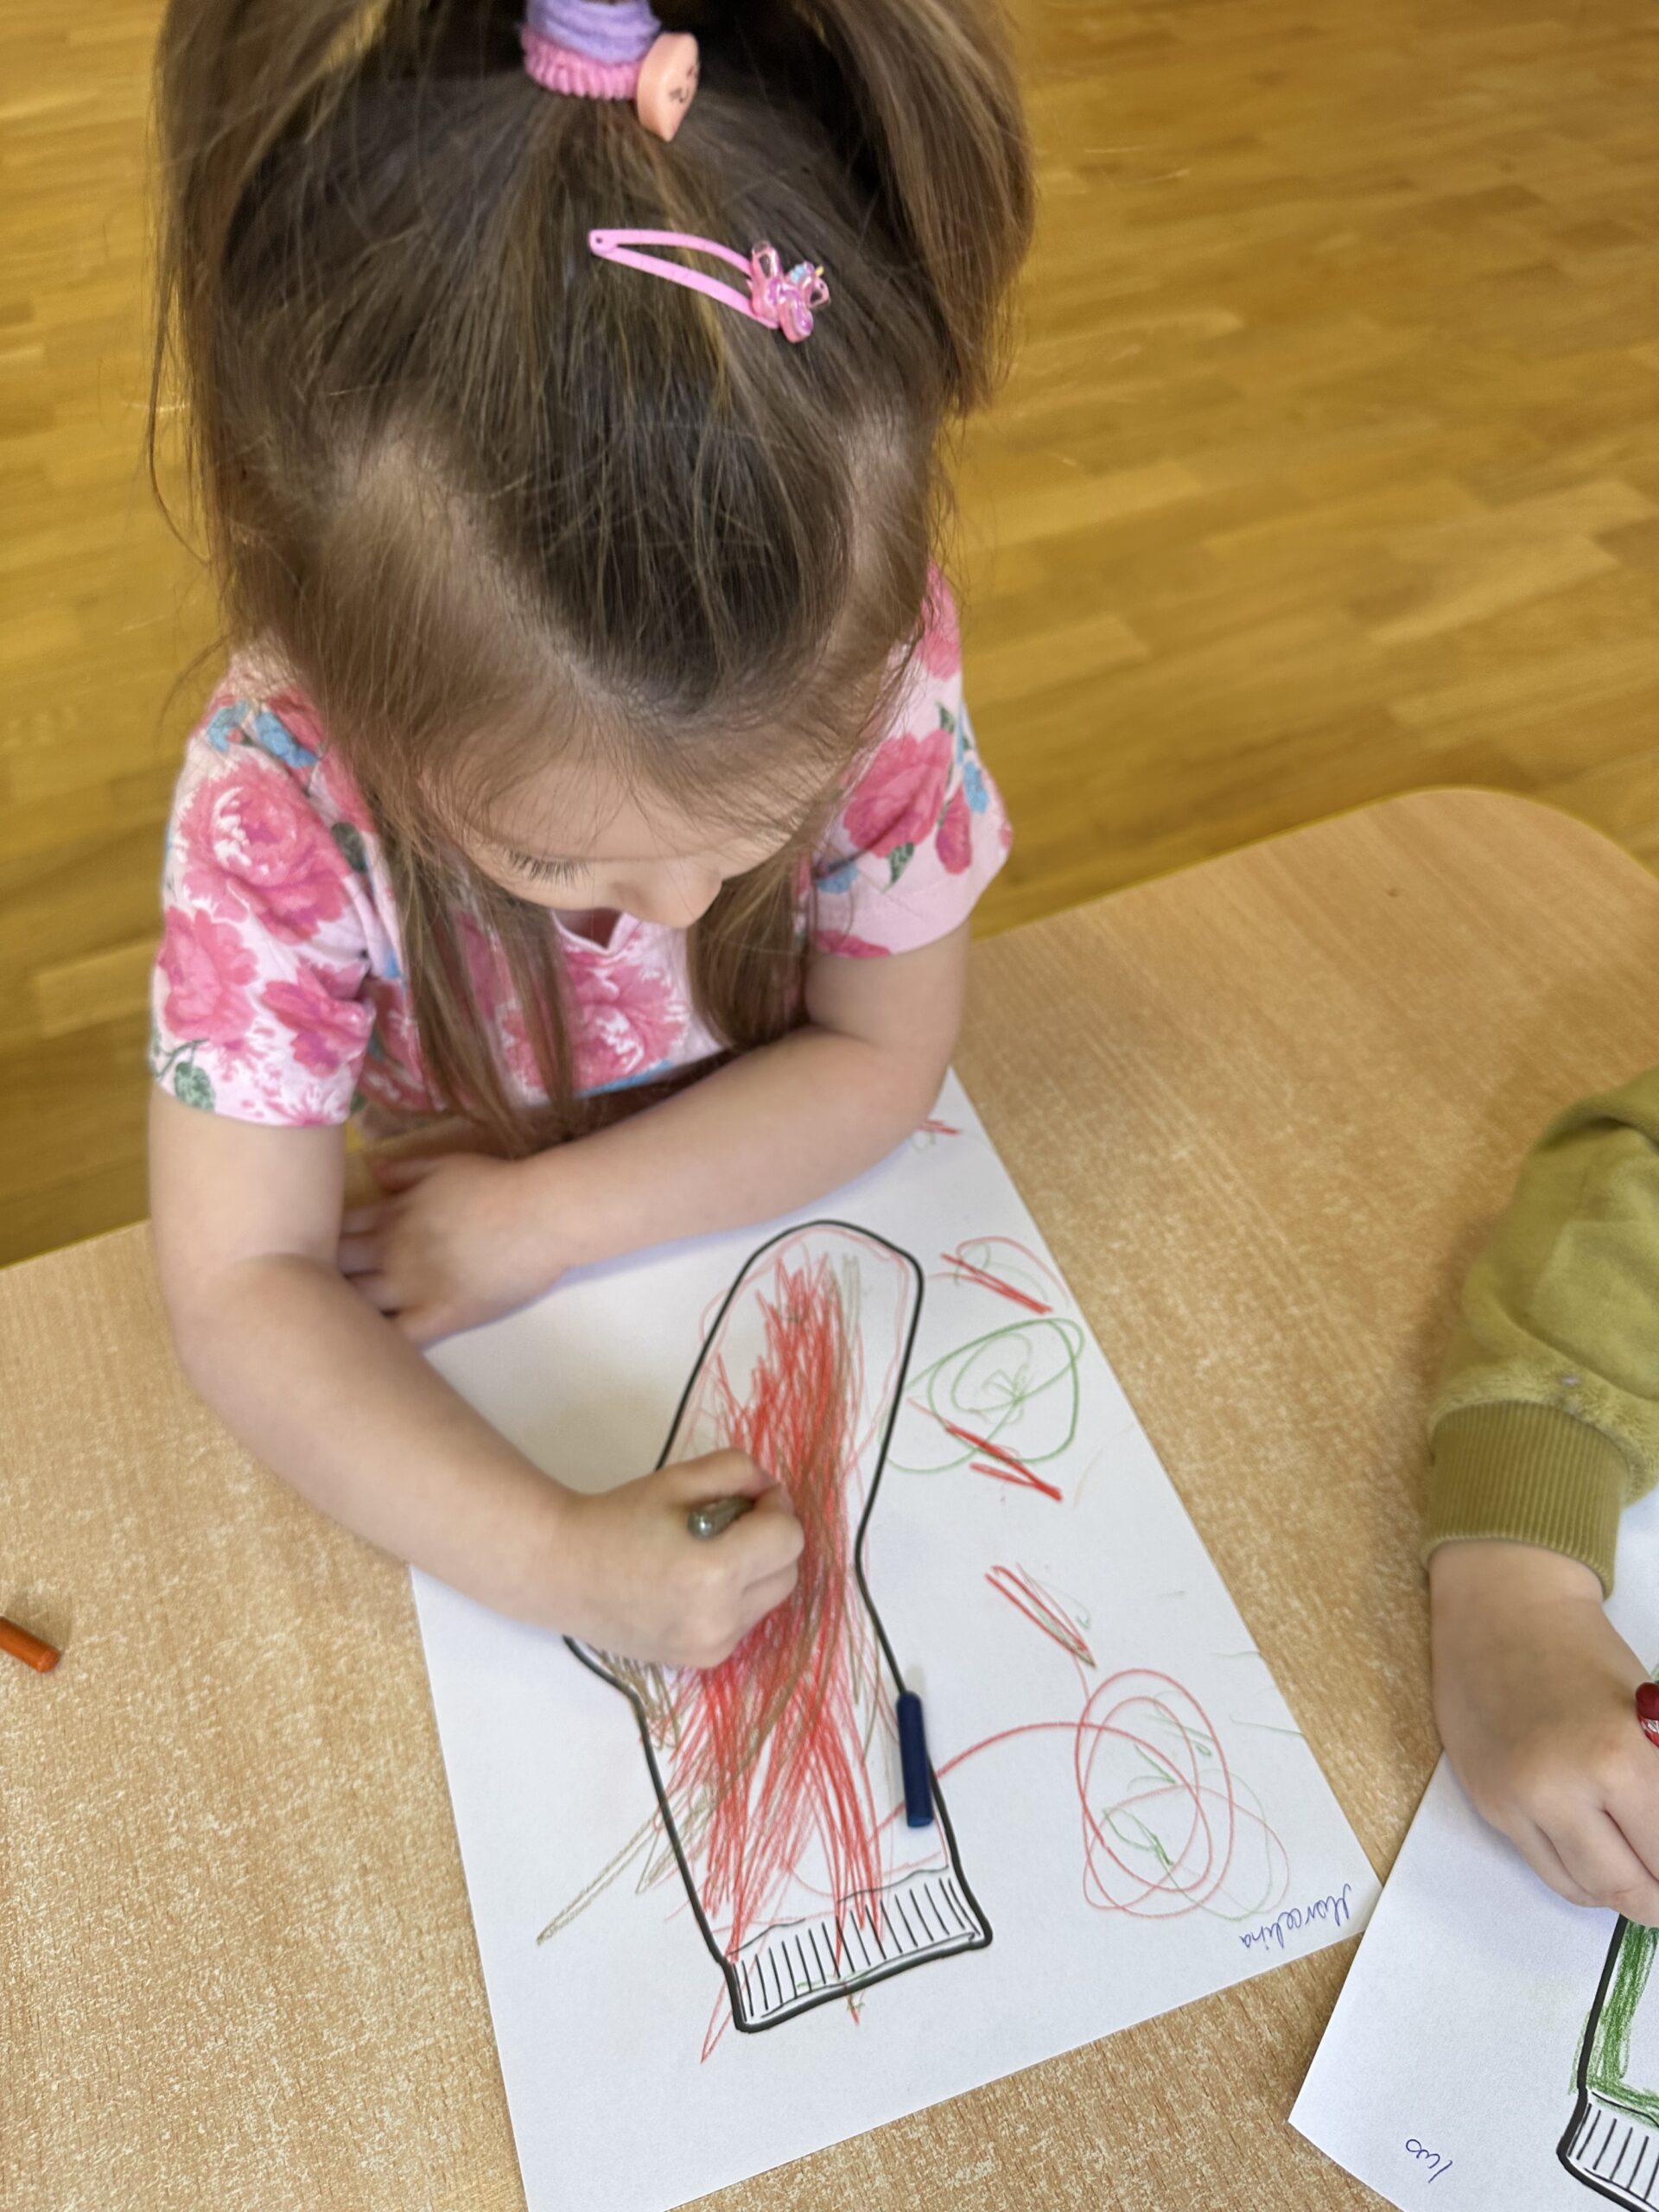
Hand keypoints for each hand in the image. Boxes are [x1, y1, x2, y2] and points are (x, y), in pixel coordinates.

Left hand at [337, 1151, 566, 1342]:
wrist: (541, 1214)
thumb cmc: (497, 1184)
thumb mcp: (445, 1164)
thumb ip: (404, 1169)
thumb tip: (370, 1168)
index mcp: (389, 1215)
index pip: (332, 1231)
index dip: (318, 1242)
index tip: (315, 1251)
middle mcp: (389, 1251)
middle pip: (332, 1269)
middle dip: (317, 1278)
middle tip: (314, 1292)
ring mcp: (411, 1286)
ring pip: (353, 1305)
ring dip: (339, 1313)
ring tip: (334, 1324)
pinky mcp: (439, 1315)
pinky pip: (395, 1337)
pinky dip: (376, 1343)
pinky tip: (367, 1349)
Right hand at [555, 1450, 803, 1667]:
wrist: (564, 1573)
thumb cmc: (619, 1519)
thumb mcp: (679, 1478)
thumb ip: (738, 1472)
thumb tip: (772, 1492)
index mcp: (714, 1571)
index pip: (789, 1538)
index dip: (774, 1509)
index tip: (746, 1499)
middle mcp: (719, 1619)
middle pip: (789, 1572)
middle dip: (770, 1541)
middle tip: (730, 1521)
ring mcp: (712, 1647)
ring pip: (771, 1599)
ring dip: (757, 1571)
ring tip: (710, 1553)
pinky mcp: (702, 1661)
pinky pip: (746, 1622)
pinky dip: (737, 1598)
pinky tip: (697, 1583)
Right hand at [1431, 1539, 1658, 1920]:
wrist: (1500, 1608)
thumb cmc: (1583, 1650)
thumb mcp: (1647, 1717)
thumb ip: (1657, 1787)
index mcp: (1616, 1760)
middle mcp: (1559, 1790)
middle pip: (1628, 1889)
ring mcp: (1517, 1801)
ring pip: (1583, 1890)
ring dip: (1619, 1892)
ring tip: (1638, 1874)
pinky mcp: (1489, 1803)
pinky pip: (1543, 1867)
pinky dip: (1578, 1875)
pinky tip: (1596, 1851)